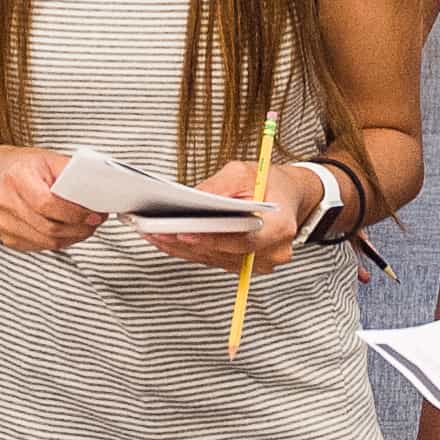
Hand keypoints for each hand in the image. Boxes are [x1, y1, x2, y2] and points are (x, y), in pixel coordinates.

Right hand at [0, 147, 104, 254]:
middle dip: (80, 228)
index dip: (74, 213)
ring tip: (86, 226)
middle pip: (49, 228)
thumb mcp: (49, 159)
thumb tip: (97, 189)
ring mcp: (4, 223)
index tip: (94, 213)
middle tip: (95, 221)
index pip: (47, 204)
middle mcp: (6, 201)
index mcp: (17, 177)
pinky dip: (59, 241)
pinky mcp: (8, 237)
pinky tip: (68, 230)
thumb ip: (72, 172)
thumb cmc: (25, 167)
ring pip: (47, 242)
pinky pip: (40, 246)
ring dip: (73, 237)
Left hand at [138, 161, 309, 270]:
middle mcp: (272, 252)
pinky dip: (189, 250)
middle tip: (155, 231)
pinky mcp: (243, 266)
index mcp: (280, 227)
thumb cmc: (268, 182)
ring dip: (181, 249)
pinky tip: (166, 240)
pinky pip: (212, 260)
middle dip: (186, 242)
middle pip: (222, 252)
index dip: (212, 238)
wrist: (287, 196)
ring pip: (213, 259)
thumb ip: (219, 187)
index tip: (184, 234)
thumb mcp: (244, 173)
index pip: (242, 240)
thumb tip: (192, 201)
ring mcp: (258, 263)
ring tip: (152, 233)